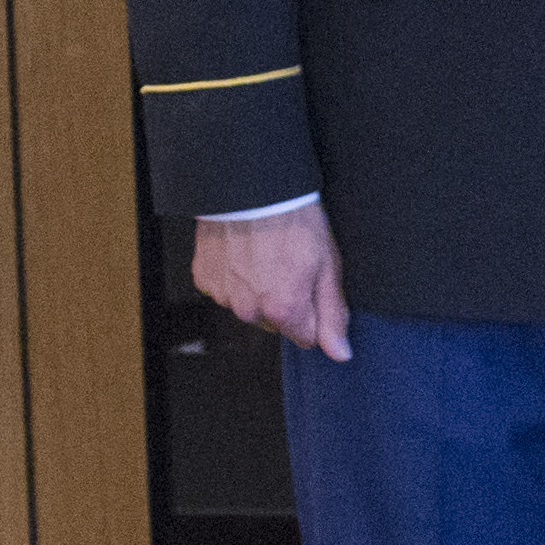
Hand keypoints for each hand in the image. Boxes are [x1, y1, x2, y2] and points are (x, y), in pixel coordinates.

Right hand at [194, 204, 349, 362]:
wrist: (252, 192)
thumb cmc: (293, 223)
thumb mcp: (327, 267)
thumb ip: (332, 314)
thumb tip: (339, 352)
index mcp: (282, 310)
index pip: (305, 337)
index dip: (314, 314)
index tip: (314, 287)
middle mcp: (248, 310)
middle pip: (276, 323)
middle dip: (287, 302)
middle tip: (292, 266)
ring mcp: (223, 295)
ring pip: (249, 306)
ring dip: (259, 290)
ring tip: (268, 256)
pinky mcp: (205, 279)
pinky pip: (226, 289)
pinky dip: (236, 277)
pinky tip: (246, 254)